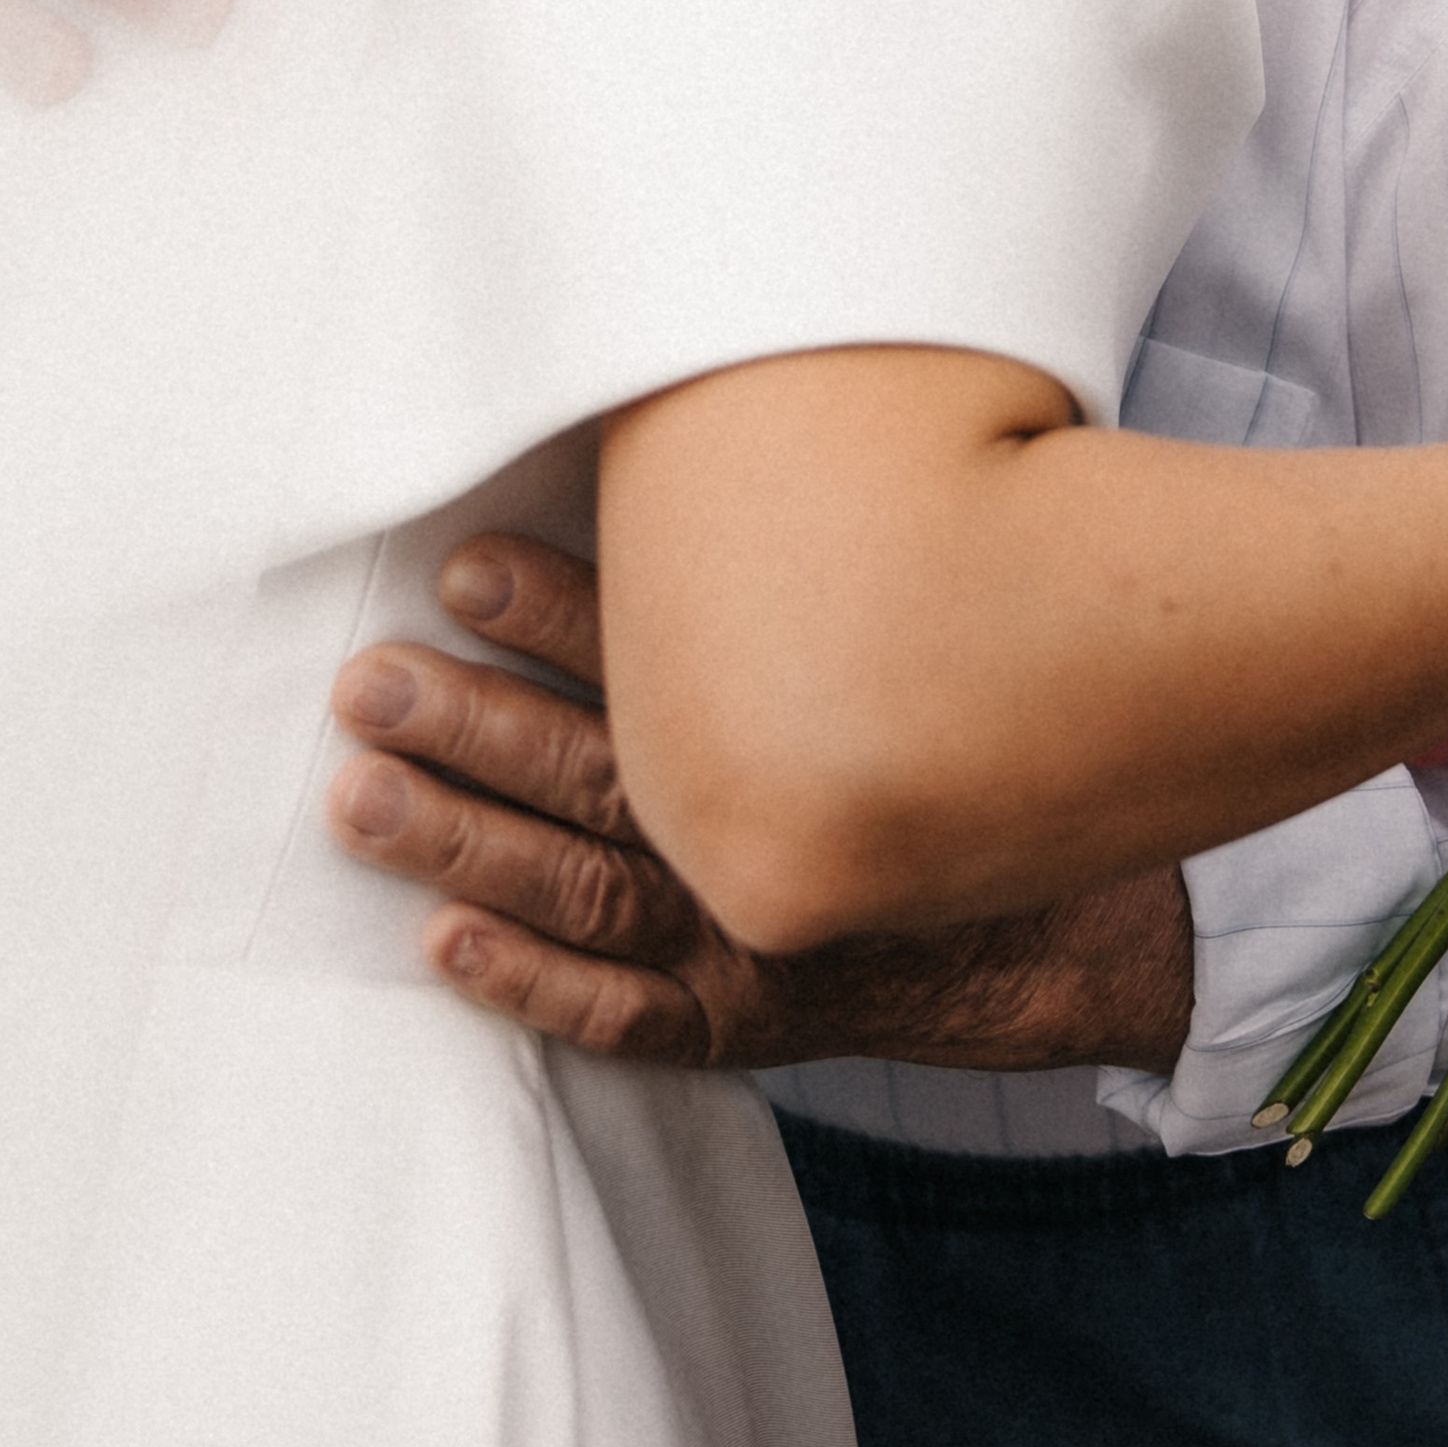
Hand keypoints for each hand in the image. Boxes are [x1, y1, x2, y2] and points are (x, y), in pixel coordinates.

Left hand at [329, 534, 1196, 1072]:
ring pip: (586, 886)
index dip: (562, 613)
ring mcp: (750, 933)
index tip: (466, 567)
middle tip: (372, 685)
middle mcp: (767, 831)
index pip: (666, 660)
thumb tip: (740, 427)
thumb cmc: (990, 749)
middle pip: (601, 774)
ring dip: (465, 840)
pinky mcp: (744, 1019)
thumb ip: (835, 563)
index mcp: (805, 726)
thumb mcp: (942, 632)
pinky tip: (442, 947)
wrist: (1086, 926)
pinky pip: (625, 1016)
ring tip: (361, 796)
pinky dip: (531, 985)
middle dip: (476, 727)